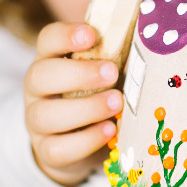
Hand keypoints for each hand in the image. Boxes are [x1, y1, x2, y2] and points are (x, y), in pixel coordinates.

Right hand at [24, 22, 122, 186]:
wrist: (76, 142)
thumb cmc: (95, 95)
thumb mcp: (102, 73)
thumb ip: (116, 56)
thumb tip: (149, 39)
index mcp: (50, 60)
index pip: (48, 40)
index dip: (65, 35)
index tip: (91, 35)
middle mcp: (37, 89)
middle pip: (41, 76)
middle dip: (79, 74)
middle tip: (112, 73)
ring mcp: (36, 121)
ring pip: (46, 115)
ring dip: (86, 109)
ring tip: (117, 103)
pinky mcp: (47, 151)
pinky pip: (59, 148)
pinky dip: (86, 141)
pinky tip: (109, 131)